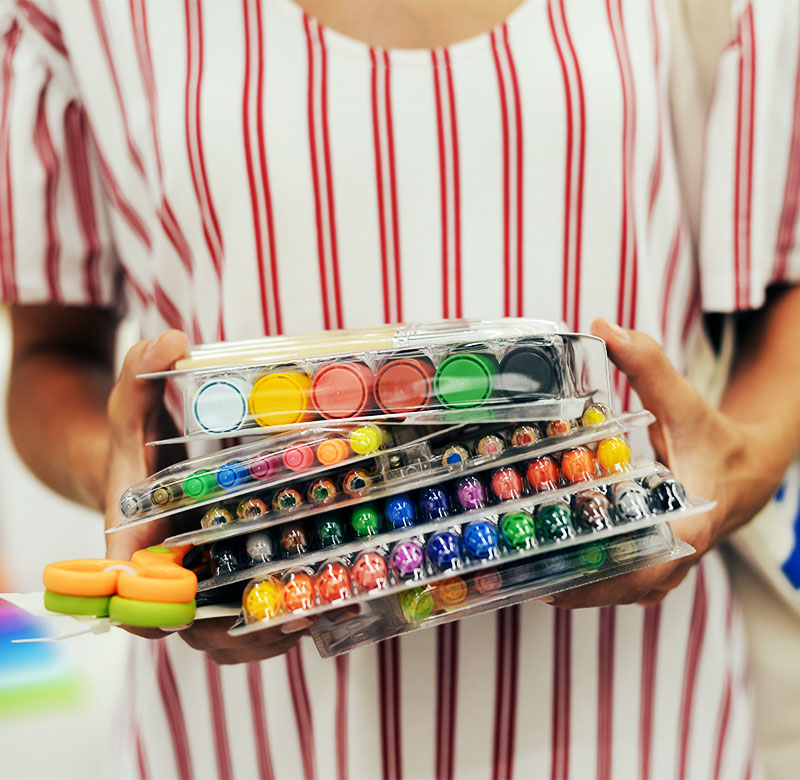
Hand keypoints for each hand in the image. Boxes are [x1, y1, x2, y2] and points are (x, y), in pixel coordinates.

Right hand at [104, 331, 311, 658]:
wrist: (139, 472)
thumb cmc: (133, 451)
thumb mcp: (131, 413)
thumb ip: (139, 378)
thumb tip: (169, 338)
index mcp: (134, 548)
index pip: (135, 598)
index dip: (159, 614)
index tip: (192, 612)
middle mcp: (167, 579)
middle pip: (197, 629)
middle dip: (244, 631)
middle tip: (296, 616)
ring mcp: (198, 588)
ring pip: (230, 633)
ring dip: (273, 632)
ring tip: (321, 611)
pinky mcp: (225, 583)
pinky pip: (251, 617)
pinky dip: (284, 619)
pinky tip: (328, 598)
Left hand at [544, 318, 779, 608]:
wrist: (744, 471)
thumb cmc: (713, 440)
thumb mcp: (685, 402)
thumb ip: (648, 366)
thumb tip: (603, 326)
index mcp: (691, 523)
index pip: (651, 559)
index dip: (604, 571)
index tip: (558, 577)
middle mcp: (678, 556)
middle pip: (622, 584)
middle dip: (571, 583)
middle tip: (516, 575)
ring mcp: (667, 568)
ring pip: (616, 591)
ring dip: (572, 587)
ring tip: (517, 578)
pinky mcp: (654, 568)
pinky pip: (616, 584)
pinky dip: (584, 581)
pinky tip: (542, 571)